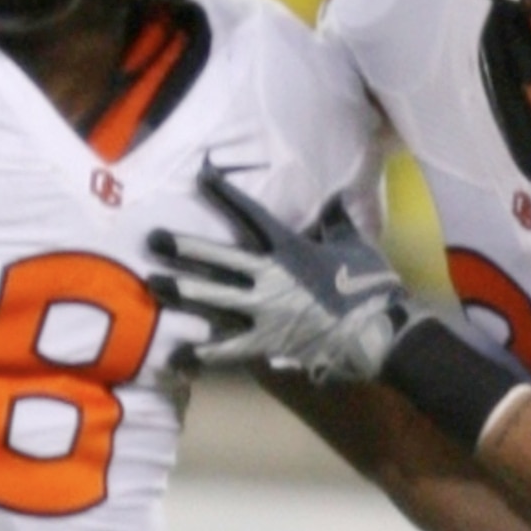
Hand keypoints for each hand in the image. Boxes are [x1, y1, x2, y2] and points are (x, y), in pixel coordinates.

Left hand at [148, 162, 408, 381]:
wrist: (377, 333)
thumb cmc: (369, 287)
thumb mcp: (355, 244)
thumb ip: (337, 221)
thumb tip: (333, 195)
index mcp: (290, 249)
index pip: (251, 215)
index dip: (225, 195)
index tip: (201, 176)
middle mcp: (270, 278)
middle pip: (220, 259)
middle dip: (185, 249)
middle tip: (153, 239)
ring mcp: (265, 312)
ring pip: (215, 300)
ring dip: (183, 292)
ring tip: (154, 284)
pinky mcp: (266, 343)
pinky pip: (229, 348)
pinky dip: (203, 354)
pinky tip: (177, 355)